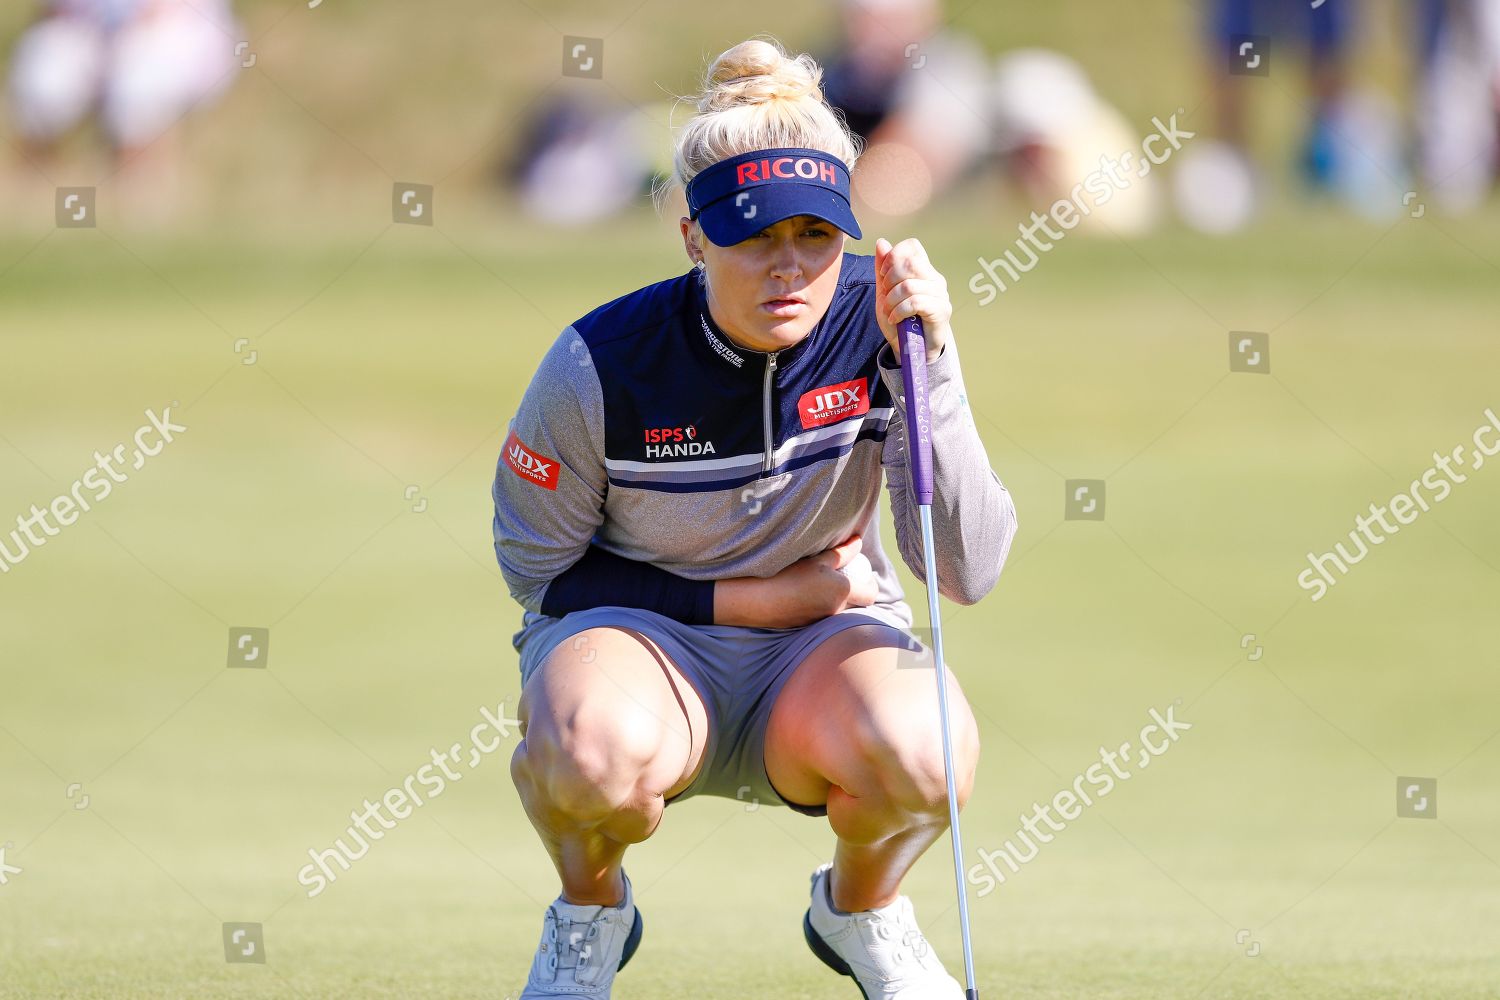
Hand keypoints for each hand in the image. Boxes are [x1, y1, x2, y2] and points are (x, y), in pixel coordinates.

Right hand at [714, 535, 877, 627]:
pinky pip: (824, 614)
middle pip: (857, 604)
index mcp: (843, 592)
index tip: (863, 574)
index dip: (871, 584)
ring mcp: (822, 620)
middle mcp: (836, 609)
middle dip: (855, 592)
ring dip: (837, 598)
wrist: (758, 600)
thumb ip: (841, 552)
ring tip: (823, 583)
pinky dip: (822, 605)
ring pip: (840, 609)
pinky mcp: (808, 626)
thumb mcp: (817, 559)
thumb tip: (858, 542)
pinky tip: (807, 594)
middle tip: (845, 576)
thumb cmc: (788, 574)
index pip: (871, 594)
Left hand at [874, 237, 950, 364]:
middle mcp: (934, 278)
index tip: (883, 275)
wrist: (912, 349)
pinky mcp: (942, 310)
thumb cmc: (900, 320)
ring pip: (909, 285)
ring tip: (889, 311)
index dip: (893, 256)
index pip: (912, 246)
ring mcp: (940, 294)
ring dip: (891, 300)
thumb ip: (882, 269)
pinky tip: (895, 319)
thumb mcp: (884, 293)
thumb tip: (881, 242)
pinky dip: (899, 311)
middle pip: (909, 263)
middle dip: (889, 280)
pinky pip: (915, 302)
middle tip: (885, 296)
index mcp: (922, 269)